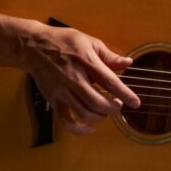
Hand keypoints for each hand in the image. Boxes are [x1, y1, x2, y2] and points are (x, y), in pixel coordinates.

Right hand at [17, 22, 139, 134]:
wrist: (34, 47)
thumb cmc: (63, 42)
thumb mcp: (89, 42)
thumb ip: (109, 55)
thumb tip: (128, 63)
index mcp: (86, 62)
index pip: (110, 82)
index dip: (125, 94)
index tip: (136, 103)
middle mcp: (75, 79)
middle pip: (98, 102)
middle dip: (113, 108)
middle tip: (118, 105)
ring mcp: (63, 92)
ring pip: (85, 113)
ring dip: (100, 117)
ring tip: (106, 111)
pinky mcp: (54, 100)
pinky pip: (67, 121)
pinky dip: (80, 129)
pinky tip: (90, 128)